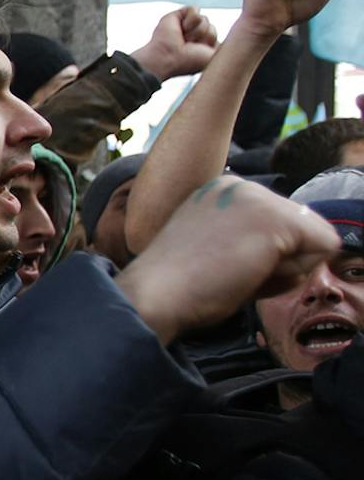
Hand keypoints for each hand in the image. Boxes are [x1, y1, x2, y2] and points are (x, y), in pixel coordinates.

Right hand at [116, 175, 340, 342]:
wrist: (155, 293)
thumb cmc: (175, 286)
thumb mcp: (210, 248)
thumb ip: (242, 238)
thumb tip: (282, 253)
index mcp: (221, 192)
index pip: (276, 225)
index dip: (261, 257)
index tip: (219, 266)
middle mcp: (241, 186)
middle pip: (299, 230)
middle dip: (277, 261)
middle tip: (229, 274)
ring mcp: (260, 199)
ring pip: (313, 239)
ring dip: (284, 269)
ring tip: (238, 275)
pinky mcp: (276, 219)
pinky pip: (324, 247)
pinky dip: (296, 272)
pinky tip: (252, 274)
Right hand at [131, 5, 219, 80]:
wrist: (168, 58)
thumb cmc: (188, 62)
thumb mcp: (214, 56)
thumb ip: (225, 44)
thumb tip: (233, 33)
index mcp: (201, 45)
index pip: (216, 37)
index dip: (211, 44)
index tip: (197, 55)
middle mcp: (193, 35)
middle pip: (212, 28)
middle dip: (204, 37)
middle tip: (189, 46)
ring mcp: (185, 25)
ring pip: (204, 19)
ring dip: (195, 32)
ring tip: (183, 39)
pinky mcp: (178, 15)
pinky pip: (195, 10)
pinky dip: (190, 21)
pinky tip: (181, 29)